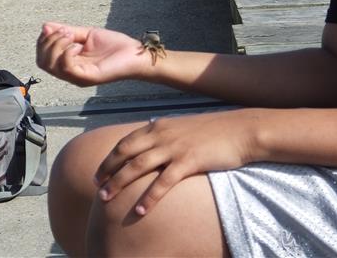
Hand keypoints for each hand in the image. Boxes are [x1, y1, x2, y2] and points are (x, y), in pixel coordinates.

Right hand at [36, 23, 150, 85]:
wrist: (135, 54)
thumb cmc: (115, 46)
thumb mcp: (87, 34)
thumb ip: (66, 32)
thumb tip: (45, 26)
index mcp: (68, 63)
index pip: (42, 56)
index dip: (44, 40)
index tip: (59, 28)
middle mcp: (70, 72)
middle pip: (42, 62)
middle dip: (48, 42)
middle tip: (65, 32)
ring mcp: (77, 77)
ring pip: (50, 66)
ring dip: (56, 45)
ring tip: (71, 37)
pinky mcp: (87, 78)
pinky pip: (66, 68)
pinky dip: (67, 53)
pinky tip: (78, 45)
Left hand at [94, 110, 255, 215]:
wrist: (241, 130)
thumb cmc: (214, 132)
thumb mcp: (183, 128)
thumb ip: (165, 136)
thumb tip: (151, 147)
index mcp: (160, 126)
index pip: (126, 142)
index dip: (109, 157)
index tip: (98, 172)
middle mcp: (163, 134)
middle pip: (126, 153)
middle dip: (107, 171)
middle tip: (96, 187)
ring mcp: (175, 147)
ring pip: (138, 166)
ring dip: (119, 183)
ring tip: (107, 198)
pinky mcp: (189, 161)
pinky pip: (163, 182)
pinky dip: (149, 197)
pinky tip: (140, 210)